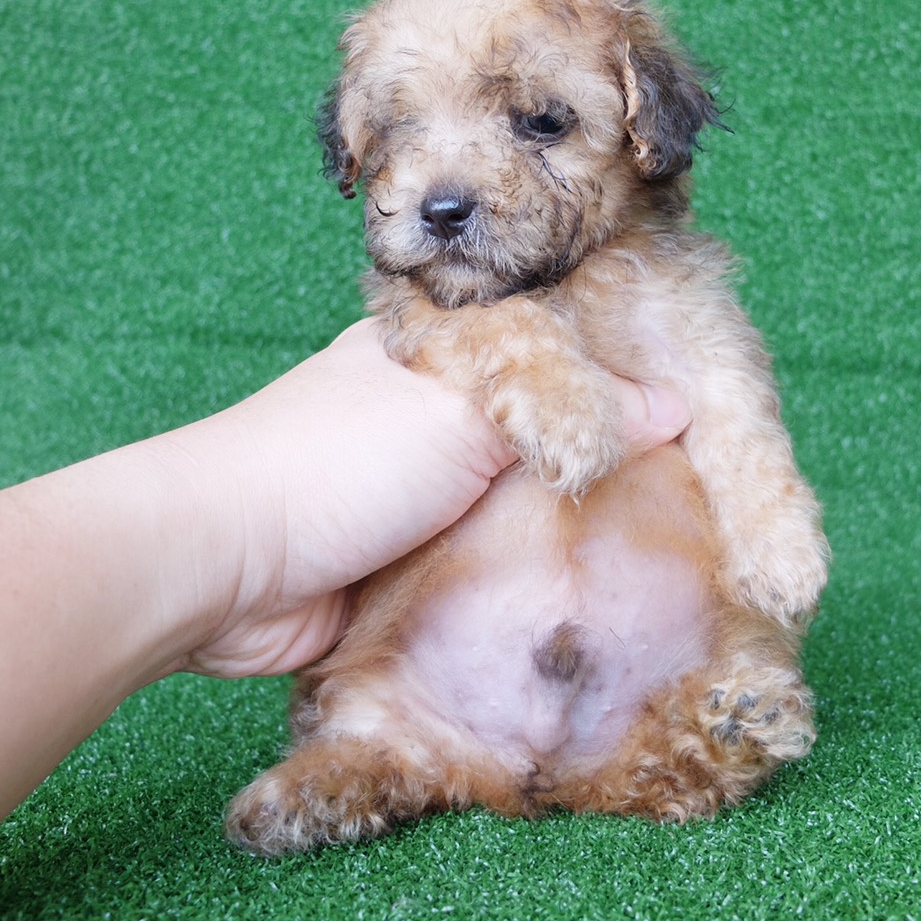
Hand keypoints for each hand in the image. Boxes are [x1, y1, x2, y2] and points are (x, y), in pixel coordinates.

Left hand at [164, 319, 691, 678]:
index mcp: (437, 345)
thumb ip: (568, 407)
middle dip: (600, 450)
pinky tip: (591, 581)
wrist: (226, 564)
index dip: (613, 364)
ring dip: (566, 519)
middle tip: (694, 477)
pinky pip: (490, 556)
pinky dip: (530, 568)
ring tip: (665, 534)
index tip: (693, 391)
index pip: (547, 340)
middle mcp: (428, 409)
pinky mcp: (410, 557)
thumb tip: (674, 407)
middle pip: (538, 423)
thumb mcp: (466, 417)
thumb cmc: (338, 459)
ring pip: (516, 496)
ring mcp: (417, 487)